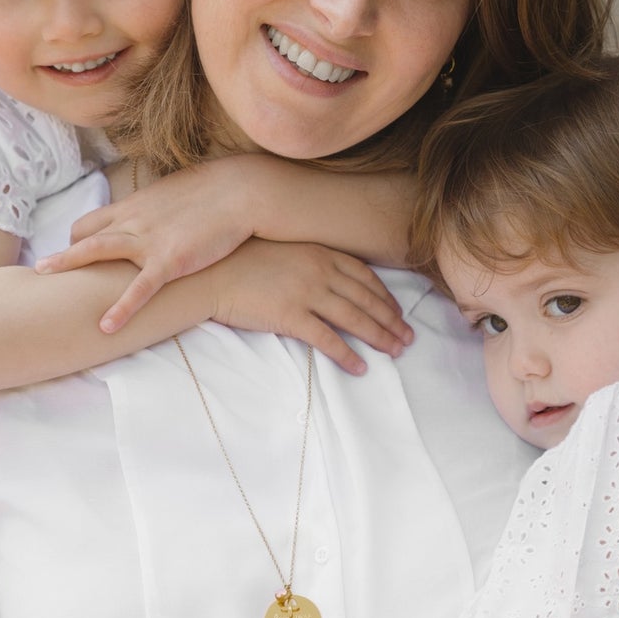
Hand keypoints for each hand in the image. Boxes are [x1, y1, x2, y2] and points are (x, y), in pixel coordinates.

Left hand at [37, 162, 253, 331]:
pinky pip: (139, 288)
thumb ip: (155, 209)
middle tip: (40, 271)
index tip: (72, 256)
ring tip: (44, 284)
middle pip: (86, 236)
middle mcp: (134, 220)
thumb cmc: (215, 191)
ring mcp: (149, 240)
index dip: (79, 240)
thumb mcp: (175, 195)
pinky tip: (106, 327)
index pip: (93, 222)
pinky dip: (122, 308)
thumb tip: (152, 218)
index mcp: (136, 206)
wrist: (241, 191)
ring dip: (69, 265)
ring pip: (98, 252)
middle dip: (62, 255)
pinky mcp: (170, 260)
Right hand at [209, 239, 410, 375]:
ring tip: (395, 352)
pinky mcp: (290, 316)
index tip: (398, 312)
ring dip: (379, 337)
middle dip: (392, 320)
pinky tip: (361, 367)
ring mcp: (306, 293)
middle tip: (409, 338)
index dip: (385, 296)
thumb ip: (309, 260)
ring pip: (354, 319)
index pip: (364, 276)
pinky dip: (347, 355)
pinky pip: (327, 339)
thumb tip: (329, 277)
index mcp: (319, 252)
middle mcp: (319, 270)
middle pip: (367, 299)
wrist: (209, 273)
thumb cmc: (241, 262)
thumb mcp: (283, 250)